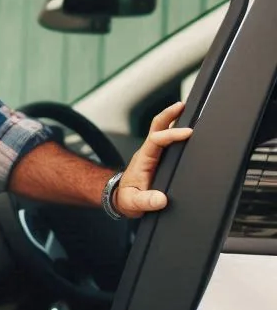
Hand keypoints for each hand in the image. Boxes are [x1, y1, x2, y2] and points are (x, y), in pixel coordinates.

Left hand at [113, 101, 192, 217]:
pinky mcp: (157, 156)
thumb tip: (161, 199)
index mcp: (143, 160)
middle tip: (183, 105)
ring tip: (188, 108)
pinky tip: (186, 127)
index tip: (188, 133)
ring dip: (173, 118)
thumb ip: (146, 201)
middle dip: (168, 114)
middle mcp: (147, 152)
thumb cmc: (127, 199)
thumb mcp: (133, 203)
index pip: (156, 140)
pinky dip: (175, 129)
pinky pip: (166, 138)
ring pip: (161, 129)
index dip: (171, 134)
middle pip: (156, 127)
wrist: (121, 199)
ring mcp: (152, 153)